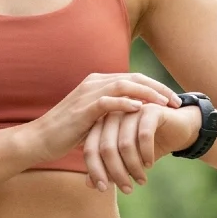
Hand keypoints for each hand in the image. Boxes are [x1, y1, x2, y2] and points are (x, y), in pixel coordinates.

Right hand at [17, 72, 182, 173]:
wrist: (39, 139)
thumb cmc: (66, 133)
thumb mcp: (93, 119)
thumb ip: (111, 113)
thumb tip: (134, 116)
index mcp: (98, 83)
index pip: (133, 78)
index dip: (155, 87)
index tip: (173, 100)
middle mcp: (94, 83)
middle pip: (133, 78)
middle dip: (158, 88)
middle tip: (177, 101)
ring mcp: (87, 94)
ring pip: (124, 86)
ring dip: (148, 94)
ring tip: (165, 105)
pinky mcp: (82, 109)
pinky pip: (108, 101)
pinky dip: (125, 103)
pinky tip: (140, 109)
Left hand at [83, 100, 202, 193]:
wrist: (179, 129)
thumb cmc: (148, 145)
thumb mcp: (126, 160)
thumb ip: (108, 169)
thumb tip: (89, 184)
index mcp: (102, 125)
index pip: (90, 149)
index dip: (94, 171)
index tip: (103, 189)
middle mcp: (114, 115)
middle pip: (106, 148)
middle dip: (116, 173)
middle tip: (127, 190)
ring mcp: (132, 110)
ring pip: (125, 144)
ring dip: (133, 167)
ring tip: (141, 180)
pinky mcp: (151, 110)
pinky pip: (144, 136)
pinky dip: (146, 154)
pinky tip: (150, 164)